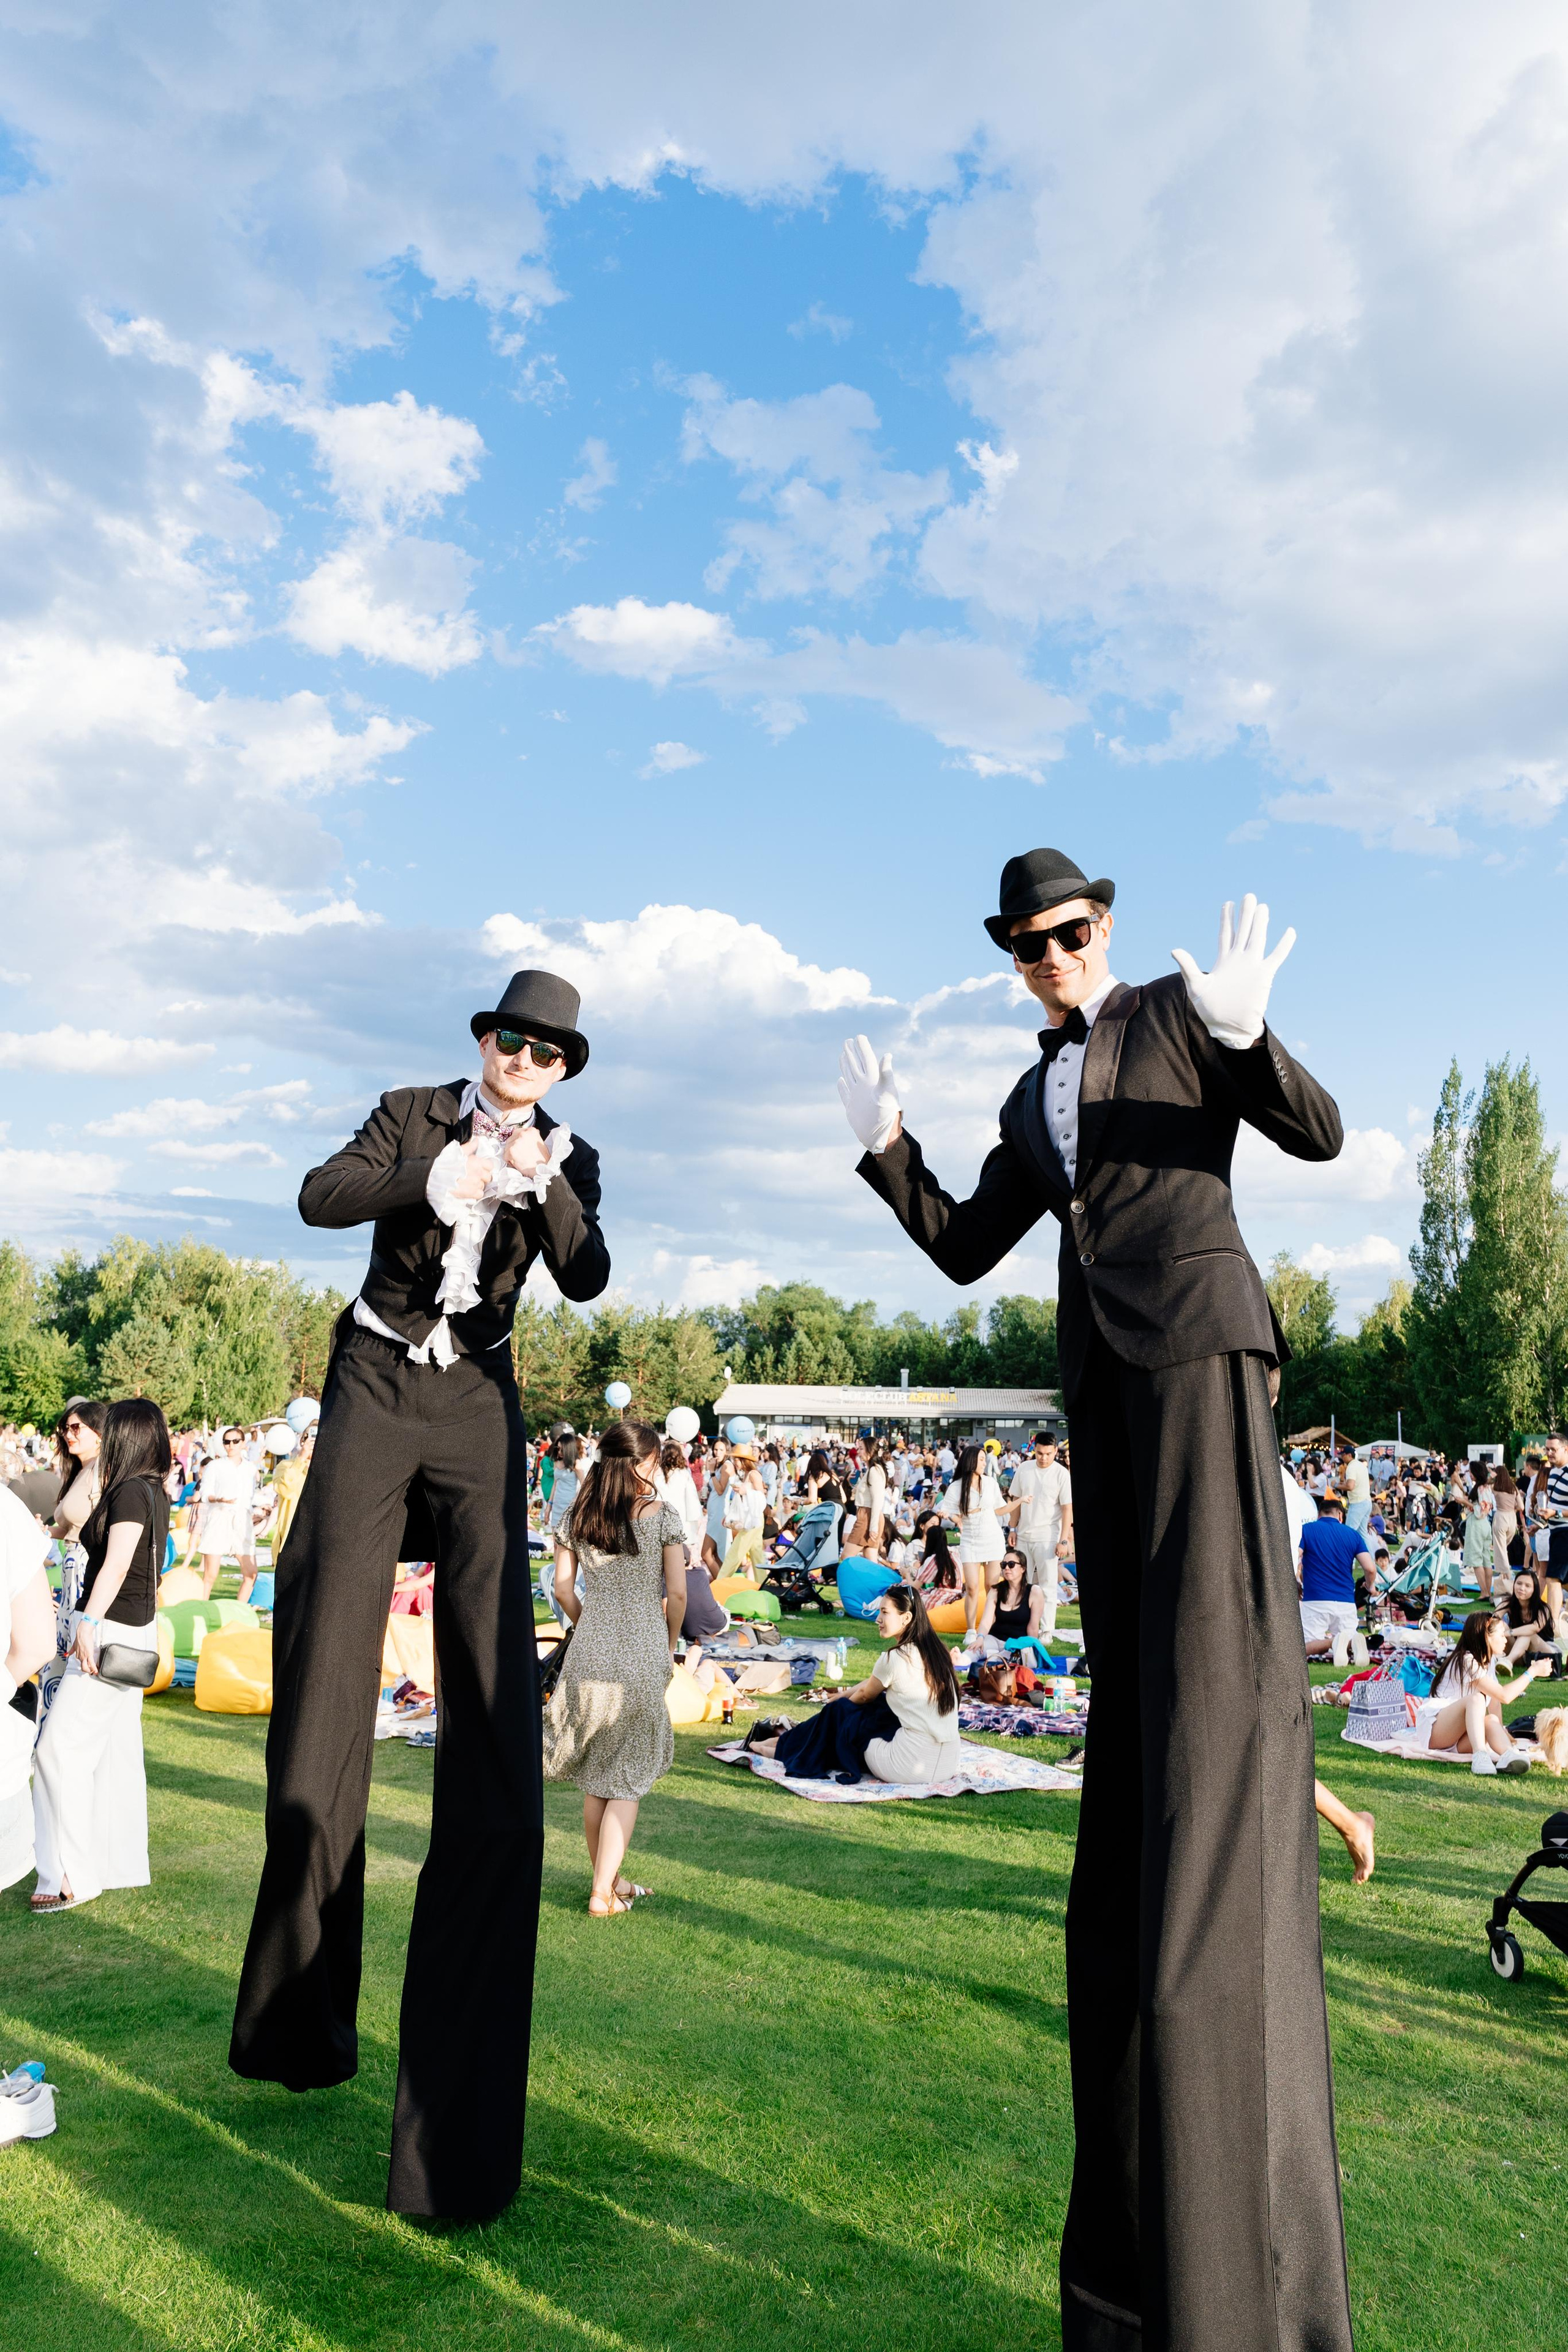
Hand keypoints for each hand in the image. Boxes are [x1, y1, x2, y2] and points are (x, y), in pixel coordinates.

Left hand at [72, 1620, 98, 1675]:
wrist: (83, 1634)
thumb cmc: (80, 1638)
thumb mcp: (74, 1645)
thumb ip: (71, 1651)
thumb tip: (66, 1654)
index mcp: (77, 1655)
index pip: (81, 1662)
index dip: (85, 1665)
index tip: (88, 1666)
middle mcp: (80, 1657)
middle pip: (83, 1667)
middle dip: (87, 1670)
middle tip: (91, 1672)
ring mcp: (84, 1656)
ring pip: (86, 1667)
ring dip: (90, 1671)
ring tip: (93, 1672)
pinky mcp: (89, 1654)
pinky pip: (91, 1664)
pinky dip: (94, 1668)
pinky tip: (96, 1671)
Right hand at [449, 1137, 489, 1201]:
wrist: (435, 1177)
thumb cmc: (443, 1164)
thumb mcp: (457, 1151)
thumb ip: (469, 1146)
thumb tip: (477, 1141)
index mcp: (476, 1161)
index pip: (490, 1165)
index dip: (485, 1167)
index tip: (480, 1169)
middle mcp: (478, 1172)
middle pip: (488, 1177)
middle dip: (482, 1177)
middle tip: (473, 1177)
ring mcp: (475, 1183)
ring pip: (483, 1186)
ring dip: (477, 1185)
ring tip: (468, 1184)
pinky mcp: (471, 1193)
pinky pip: (479, 1194)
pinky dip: (475, 1194)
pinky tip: (468, 1190)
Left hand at [504, 1126, 546, 1175]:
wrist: (542, 1170)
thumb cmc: (542, 1159)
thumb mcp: (540, 1143)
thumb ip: (530, 1137)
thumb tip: (525, 1136)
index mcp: (531, 1131)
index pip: (518, 1132)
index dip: (518, 1140)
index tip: (520, 1145)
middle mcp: (523, 1134)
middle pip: (511, 1138)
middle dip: (514, 1146)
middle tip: (521, 1153)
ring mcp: (516, 1142)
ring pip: (507, 1147)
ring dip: (511, 1153)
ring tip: (520, 1158)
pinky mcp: (511, 1151)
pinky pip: (505, 1155)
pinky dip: (510, 1160)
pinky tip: (518, 1162)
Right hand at [838, 1035, 901, 1153]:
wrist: (880, 1136)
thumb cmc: (887, 1115)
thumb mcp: (887, 1092)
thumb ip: (886, 1075)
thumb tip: (887, 1055)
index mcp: (873, 1081)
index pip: (867, 1060)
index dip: (863, 1048)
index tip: (859, 1036)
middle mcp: (865, 1086)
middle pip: (856, 1065)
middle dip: (852, 1053)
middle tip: (848, 1041)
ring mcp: (858, 1096)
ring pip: (850, 1076)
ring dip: (846, 1065)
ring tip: (843, 1054)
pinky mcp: (852, 1107)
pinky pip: (845, 1094)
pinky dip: (842, 1087)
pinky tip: (840, 1081)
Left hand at [1171, 894, 1295, 1049]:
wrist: (1228, 1027)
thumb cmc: (1211, 1010)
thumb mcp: (1195, 987)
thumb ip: (1188, 967)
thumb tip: (1175, 949)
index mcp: (1223, 960)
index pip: (1226, 934)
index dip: (1227, 919)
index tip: (1228, 903)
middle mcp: (1239, 960)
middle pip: (1243, 931)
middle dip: (1245, 914)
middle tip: (1249, 896)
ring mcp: (1252, 966)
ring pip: (1258, 939)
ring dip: (1261, 924)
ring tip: (1263, 907)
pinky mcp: (1264, 976)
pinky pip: (1276, 957)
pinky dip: (1283, 945)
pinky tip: (1290, 931)